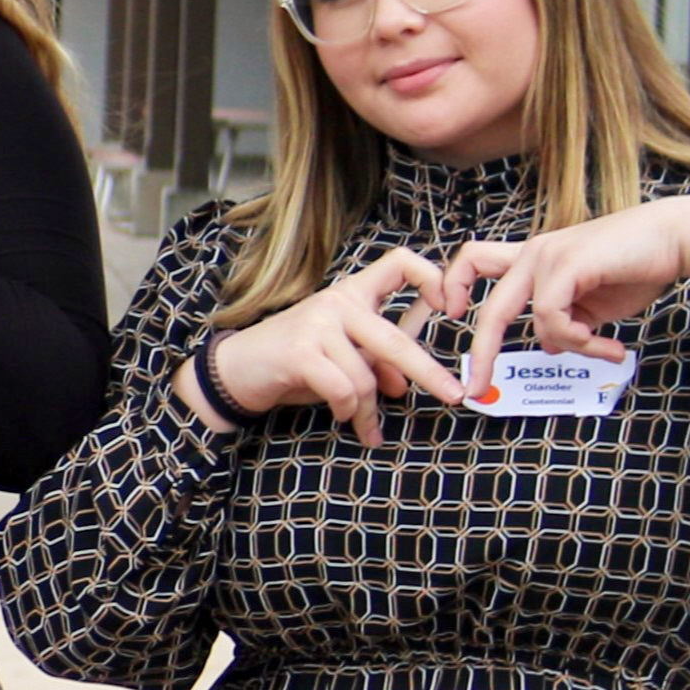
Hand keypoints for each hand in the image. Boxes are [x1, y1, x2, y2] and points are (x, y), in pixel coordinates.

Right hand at [199, 249, 470, 447]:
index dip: (432, 278)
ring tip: (364, 426)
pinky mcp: (301, 350)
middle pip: (395, 339)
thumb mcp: (341, 356)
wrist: (235, 371)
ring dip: (367, 410)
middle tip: (454, 396)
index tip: (450, 305)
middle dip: (428, 372)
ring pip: (365, 377)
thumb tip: (403, 384)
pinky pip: (343, 389)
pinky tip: (340, 416)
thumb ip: (375, 360)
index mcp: (352, 294)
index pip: (400, 264)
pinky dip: (345, 410)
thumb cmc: (293, 363)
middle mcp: (337, 301)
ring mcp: (318, 323)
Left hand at [438, 191, 689, 396]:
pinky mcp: (565, 262)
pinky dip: (579, 339)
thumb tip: (553, 347)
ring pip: (523, 318)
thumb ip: (569, 322)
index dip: (453, 286)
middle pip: (488, 306)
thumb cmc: (640, 268)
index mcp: (535, 259)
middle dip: (481, 353)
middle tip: (477, 388)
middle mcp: (534, 254)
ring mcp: (547, 255)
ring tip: (604, 349)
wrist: (677, 240)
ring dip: (568, 344)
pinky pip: (551, 317)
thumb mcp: (595, 305)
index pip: (475, 262)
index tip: (451, 314)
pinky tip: (608, 343)